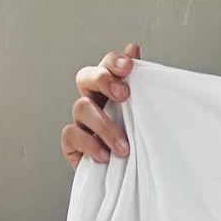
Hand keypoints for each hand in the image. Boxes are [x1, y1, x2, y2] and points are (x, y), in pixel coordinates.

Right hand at [60, 43, 140, 168]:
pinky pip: (72, 134)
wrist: (135, 173)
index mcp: (112, 87)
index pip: (107, 64)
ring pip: (81, 107)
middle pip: (85, 77)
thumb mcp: (148, 111)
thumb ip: (142, 81)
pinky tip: (106, 156)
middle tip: (124, 95)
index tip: (129, 67)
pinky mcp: (72, 142)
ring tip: (124, 147)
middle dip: (103, 81)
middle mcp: (94, 99)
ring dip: (105, 125)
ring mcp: (81, 120)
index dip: (114, 61)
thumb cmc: (142, 137)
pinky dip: (89, 143)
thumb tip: (134, 46)